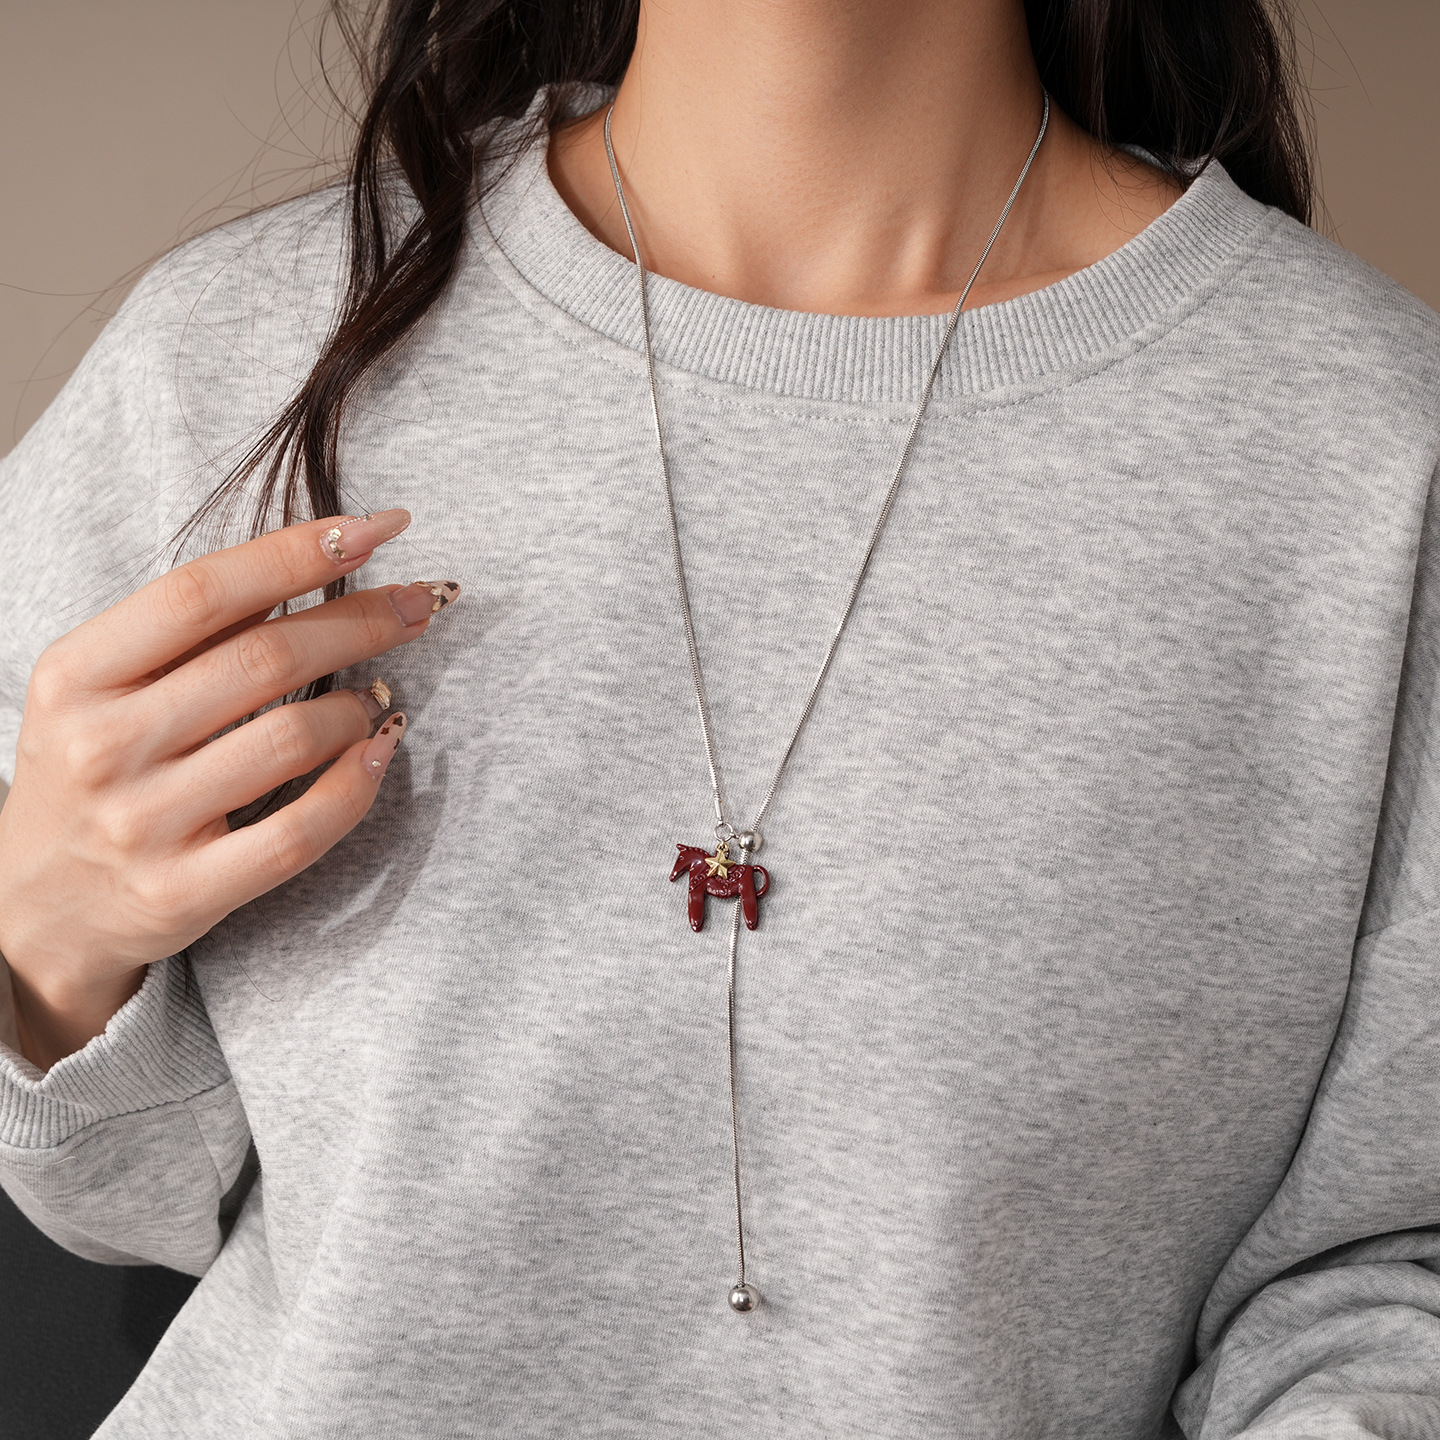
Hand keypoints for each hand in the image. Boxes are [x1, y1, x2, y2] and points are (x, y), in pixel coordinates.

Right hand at [0, 509, 459, 1068]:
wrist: (37, 909)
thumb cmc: (91, 774)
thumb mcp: (100, 688)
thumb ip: (189, 632)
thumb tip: (319, 560)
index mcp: (76, 675)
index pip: (203, 592)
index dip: (300, 551)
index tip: (379, 528)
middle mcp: (102, 745)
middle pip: (264, 658)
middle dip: (361, 621)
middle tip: (415, 603)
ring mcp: (141, 824)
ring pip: (293, 739)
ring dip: (358, 707)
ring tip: (376, 695)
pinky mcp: (184, 892)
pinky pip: (300, 831)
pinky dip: (357, 784)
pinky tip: (381, 752)